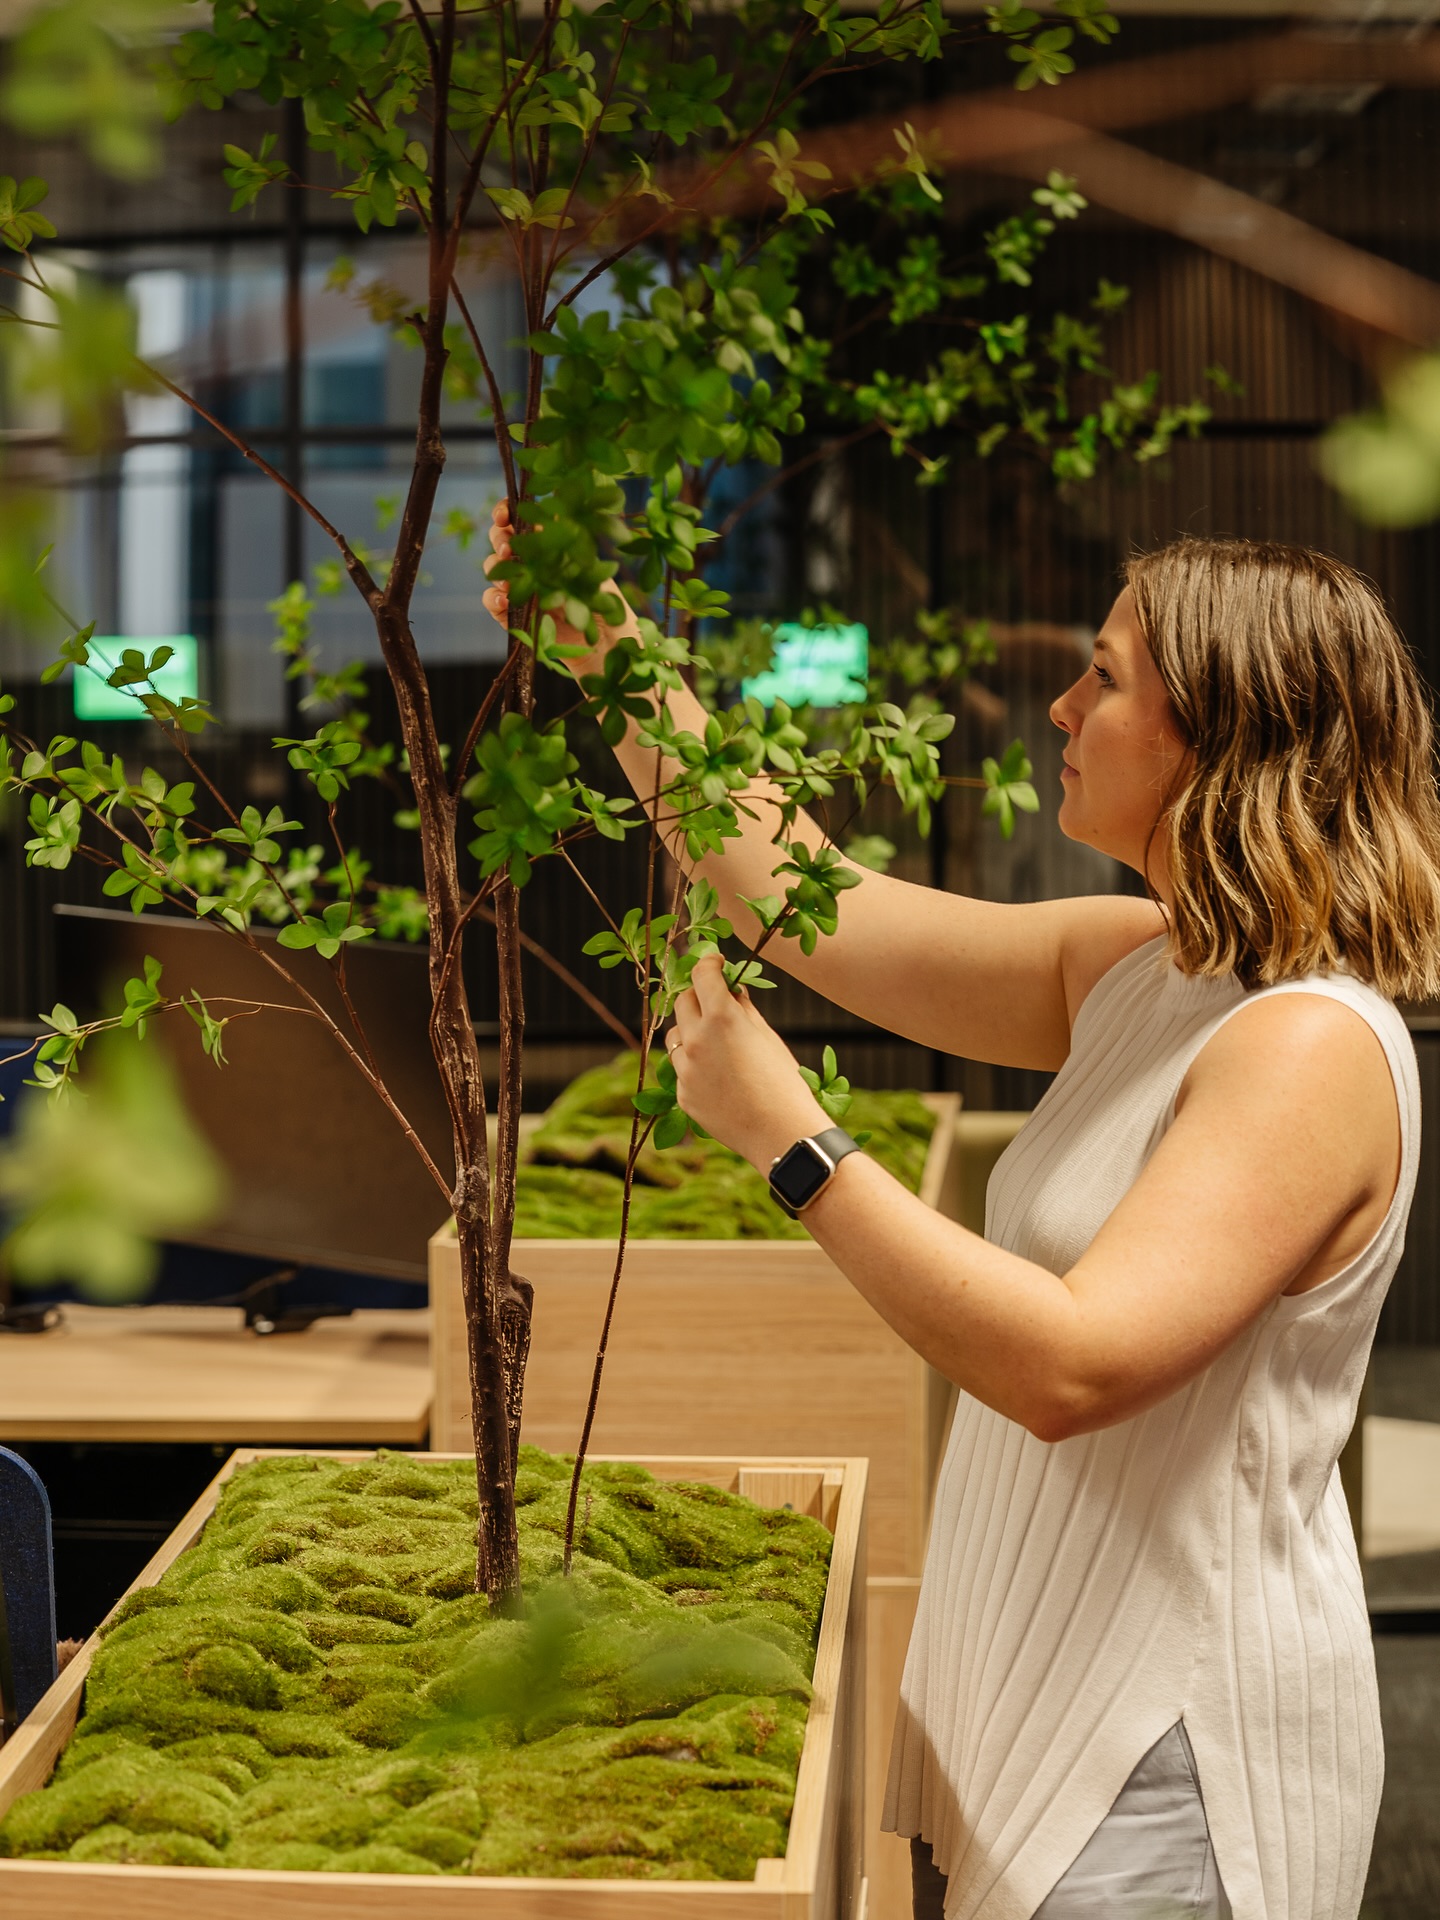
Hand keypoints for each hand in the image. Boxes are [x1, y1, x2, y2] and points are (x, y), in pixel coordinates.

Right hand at [481, 502, 616, 674]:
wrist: (605, 643)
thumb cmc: (603, 601)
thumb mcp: (591, 566)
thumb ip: (570, 542)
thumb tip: (555, 516)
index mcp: (546, 546)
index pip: (519, 521)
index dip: (506, 512)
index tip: (505, 513)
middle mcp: (529, 565)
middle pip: (500, 540)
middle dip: (499, 537)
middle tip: (508, 547)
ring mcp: (519, 589)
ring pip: (492, 569)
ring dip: (494, 566)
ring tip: (508, 572)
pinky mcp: (514, 616)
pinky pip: (492, 602)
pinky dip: (493, 597)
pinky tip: (505, 598)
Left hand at [666, 955, 829, 1172]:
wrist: (780, 1132)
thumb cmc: (783, 1081)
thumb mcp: (767, 1037)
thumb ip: (744, 1009)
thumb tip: (733, 990)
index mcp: (721, 1018)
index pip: (702, 974)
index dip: (708, 962)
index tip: (715, 963)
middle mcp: (695, 1039)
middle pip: (682, 1001)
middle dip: (698, 995)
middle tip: (715, 1001)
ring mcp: (685, 1069)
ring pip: (675, 1036)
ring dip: (690, 1031)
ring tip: (716, 1043)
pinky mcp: (683, 1094)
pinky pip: (681, 1069)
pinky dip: (694, 1065)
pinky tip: (719, 1077)